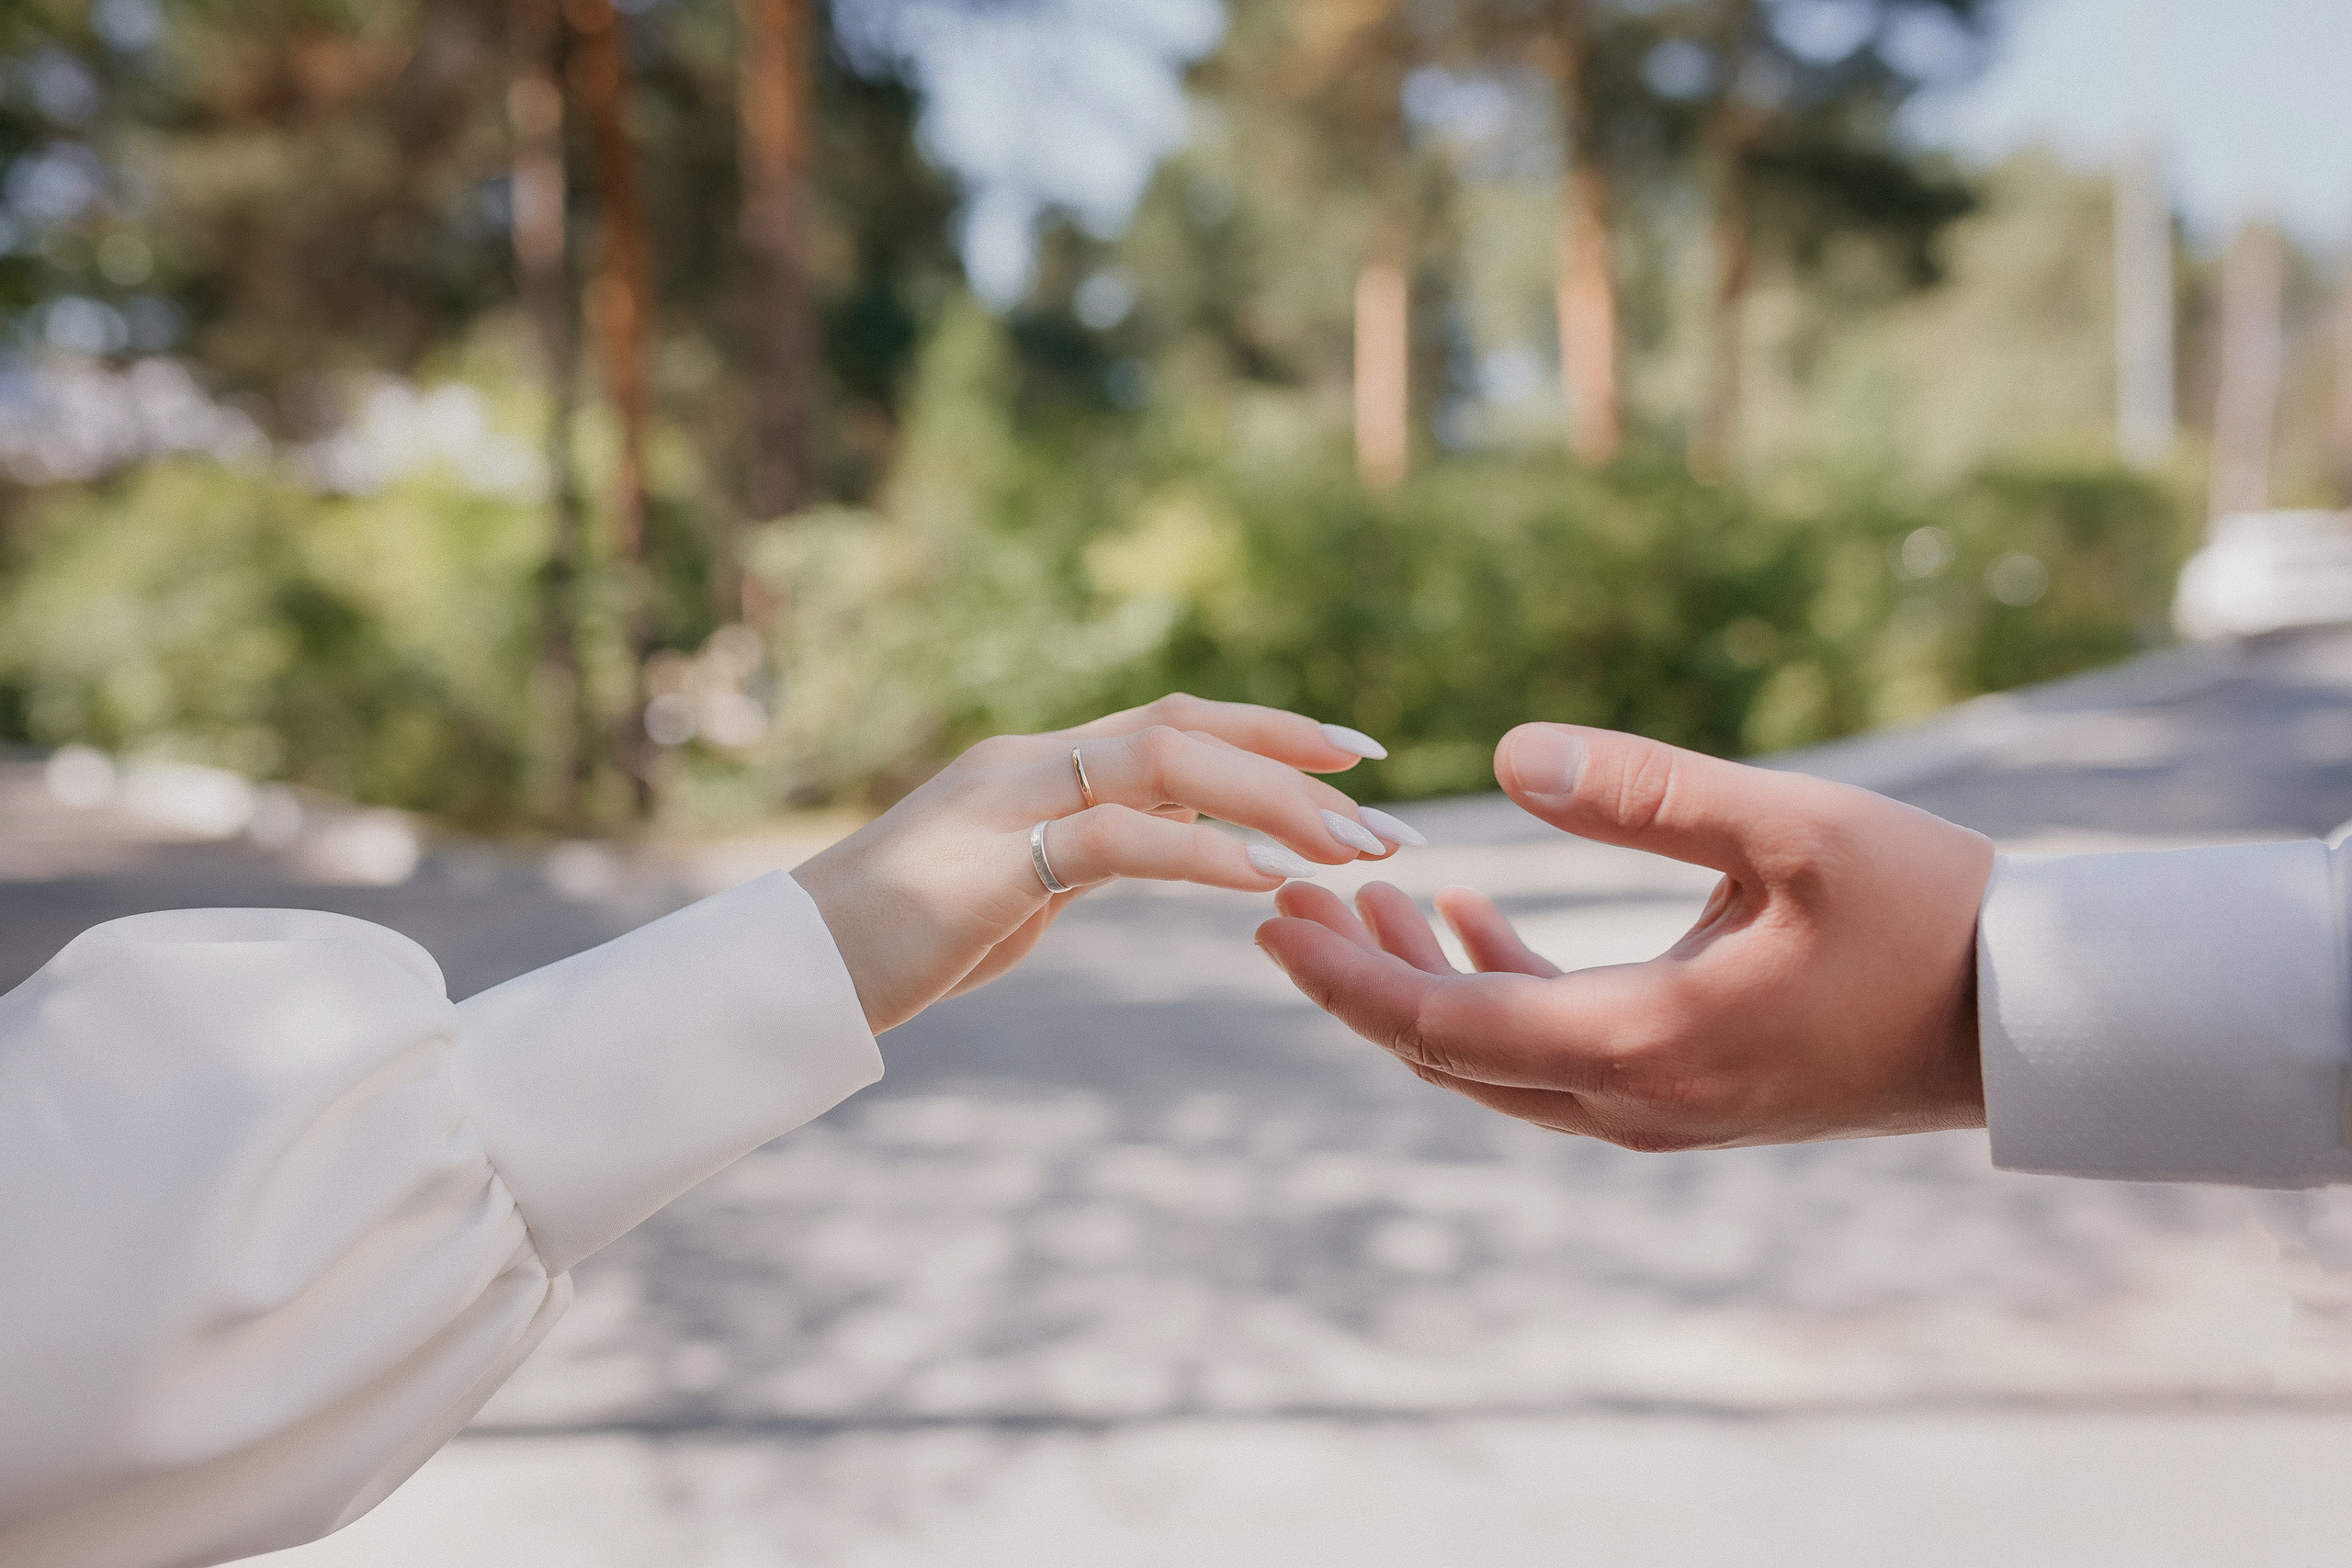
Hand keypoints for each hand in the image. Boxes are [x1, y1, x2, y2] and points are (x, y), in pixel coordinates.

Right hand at [793, 694, 1413, 1032]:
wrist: (787, 973)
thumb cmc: (895, 944)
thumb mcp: (1014, 888)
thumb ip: (1085, 855)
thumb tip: (1162, 846)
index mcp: (1039, 767)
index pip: (1176, 723)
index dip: (1272, 732)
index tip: (1359, 759)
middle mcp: (1030, 762)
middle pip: (1188, 726)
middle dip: (1298, 764)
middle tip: (1388, 819)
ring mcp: (1008, 799)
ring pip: (1168, 762)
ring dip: (1276, 803)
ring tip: (1356, 851)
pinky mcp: (993, 860)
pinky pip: (1119, 837)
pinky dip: (1205, 851)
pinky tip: (1271, 881)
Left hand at [1256, 723, 1994, 1148]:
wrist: (2031, 1019)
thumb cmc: (1929, 913)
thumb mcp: (1795, 832)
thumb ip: (1648, 793)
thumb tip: (1507, 757)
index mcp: (1647, 1043)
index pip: (1443, 1032)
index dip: (1345, 981)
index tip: (1271, 919)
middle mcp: (1638, 1098)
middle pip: (1450, 1056)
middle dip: (1358, 983)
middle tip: (1288, 901)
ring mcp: (1665, 1107)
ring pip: (1497, 1061)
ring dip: (1423, 988)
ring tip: (1372, 896)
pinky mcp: (1691, 1092)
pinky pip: (1557, 1056)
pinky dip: (1498, 993)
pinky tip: (1470, 916)